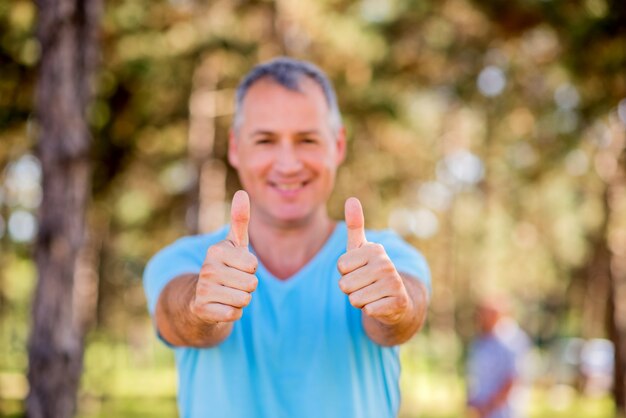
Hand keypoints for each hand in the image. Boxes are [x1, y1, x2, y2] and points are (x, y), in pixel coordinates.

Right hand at [190, 190, 257, 323]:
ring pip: (244, 299)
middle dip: (248, 287)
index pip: (253, 264)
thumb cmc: (226, 267)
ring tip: (227, 293)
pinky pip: (234, 314)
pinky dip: (232, 313)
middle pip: (251, 284)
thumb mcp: (234, 244)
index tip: (237, 267)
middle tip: (233, 283)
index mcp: (216, 250)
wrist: (201, 298)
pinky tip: (221, 306)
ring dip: (241, 300)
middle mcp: (207, 268)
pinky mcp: (202, 309)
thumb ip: (240, 219)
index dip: (250, 269)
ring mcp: (203, 289)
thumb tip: (242, 192)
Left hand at [337, 198, 412, 324]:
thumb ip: (355, 225)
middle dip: (351, 290)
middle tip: (365, 286)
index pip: (341, 266)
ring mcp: (393, 283)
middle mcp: (386, 264)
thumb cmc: (371, 272)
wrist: (396, 299)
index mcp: (374, 250)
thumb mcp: (361, 249)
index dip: (345, 273)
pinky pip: (368, 310)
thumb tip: (351, 199)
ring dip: (360, 301)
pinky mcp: (398, 302)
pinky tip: (381, 305)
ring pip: (355, 299)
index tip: (359, 271)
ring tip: (372, 295)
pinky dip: (371, 311)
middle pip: (345, 284)